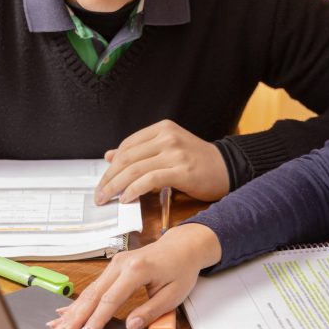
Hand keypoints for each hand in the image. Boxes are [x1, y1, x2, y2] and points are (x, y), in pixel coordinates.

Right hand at [47, 223, 221, 328]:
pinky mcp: (113, 266)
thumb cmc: (180, 269)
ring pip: (90, 290)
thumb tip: (130, 327)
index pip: (110, 299)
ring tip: (56, 326)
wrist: (182, 247)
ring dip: (73, 310)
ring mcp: (115, 263)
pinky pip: (94, 286)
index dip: (96, 320)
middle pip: (93, 294)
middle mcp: (121, 263)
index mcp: (137, 269)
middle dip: (75, 317)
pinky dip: (79, 301)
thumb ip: (150, 312)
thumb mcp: (173, 295)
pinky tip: (65, 311)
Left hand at [95, 120, 229, 202]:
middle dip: (109, 178)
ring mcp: (175, 153)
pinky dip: (134, 190)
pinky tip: (127, 198)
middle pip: (127, 158)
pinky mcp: (182, 170)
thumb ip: (141, 151)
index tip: (103, 181)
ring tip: (108, 199)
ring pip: (134, 169)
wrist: (228, 168)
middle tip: (99, 194)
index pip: (127, 146)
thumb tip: (110, 155)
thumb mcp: (168, 149)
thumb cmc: (198, 161)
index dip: (111, 166)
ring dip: (116, 186)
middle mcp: (167, 137)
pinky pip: (150, 180)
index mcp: (162, 129)